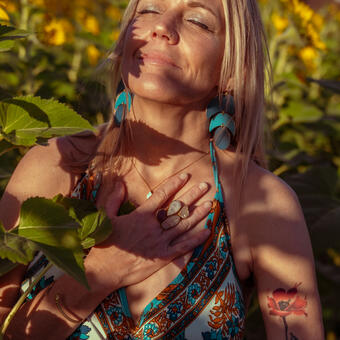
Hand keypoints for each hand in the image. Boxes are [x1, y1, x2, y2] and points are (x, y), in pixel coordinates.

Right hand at [86, 173, 211, 289]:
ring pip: (183, 225)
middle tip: (205, 186)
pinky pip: (183, 247)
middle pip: (177, 208)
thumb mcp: (106, 217)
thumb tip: (121, 183)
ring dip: (198, 214)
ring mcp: (160, 242)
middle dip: (193, 195)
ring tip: (210, 204)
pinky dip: (195, 240)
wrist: (104, 270)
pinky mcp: (163, 257)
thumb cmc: (105, 242)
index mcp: (141, 215)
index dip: (175, 184)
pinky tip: (207, 231)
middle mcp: (154, 227)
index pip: (162, 196)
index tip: (186, 176)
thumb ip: (115, 198)